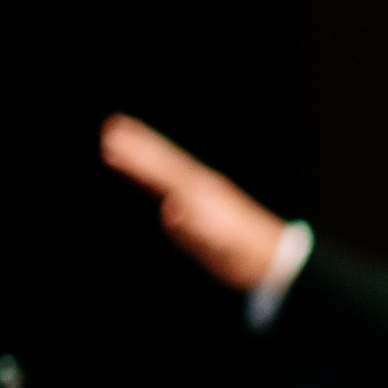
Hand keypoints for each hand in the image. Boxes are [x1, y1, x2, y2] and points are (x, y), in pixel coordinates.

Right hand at [100, 114, 286, 289]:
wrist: (275, 261)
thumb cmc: (246, 254)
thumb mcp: (221, 244)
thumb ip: (195, 227)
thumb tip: (171, 208)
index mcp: (202, 194)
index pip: (164, 170)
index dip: (138, 158)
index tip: (112, 143)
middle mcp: (202, 188)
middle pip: (165, 163)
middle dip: (139, 147)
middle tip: (112, 127)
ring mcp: (203, 196)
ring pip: (168, 171)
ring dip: (145, 157)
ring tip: (122, 139)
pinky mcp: (203, 210)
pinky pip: (173, 187)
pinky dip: (155, 178)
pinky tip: (147, 178)